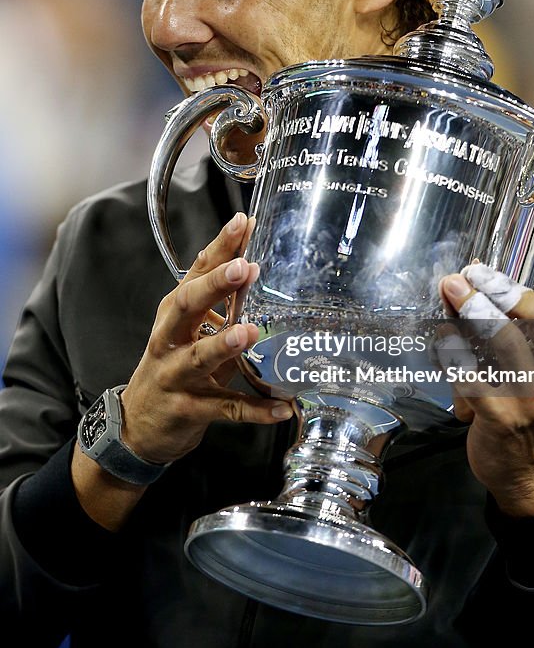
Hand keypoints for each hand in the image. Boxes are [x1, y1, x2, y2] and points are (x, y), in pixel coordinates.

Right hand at [120, 212, 292, 465]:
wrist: (139, 424)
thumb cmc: (172, 365)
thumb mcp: (190, 329)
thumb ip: (220, 302)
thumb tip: (256, 260)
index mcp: (173, 313)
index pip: (195, 272)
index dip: (219, 247)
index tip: (243, 223)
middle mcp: (169, 340)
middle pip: (185, 306)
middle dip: (214, 286)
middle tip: (245, 268)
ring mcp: (175, 376)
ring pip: (198, 358)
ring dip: (224, 344)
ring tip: (250, 331)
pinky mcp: (187, 410)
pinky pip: (224, 409)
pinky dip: (254, 410)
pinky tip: (281, 407)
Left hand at [439, 242, 533, 516]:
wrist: (531, 472)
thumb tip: (488, 280)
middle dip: (503, 288)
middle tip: (471, 273)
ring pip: (503, 339)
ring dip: (472, 309)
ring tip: (450, 290)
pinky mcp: (500, 416)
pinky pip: (470, 372)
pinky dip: (452, 349)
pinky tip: (442, 337)